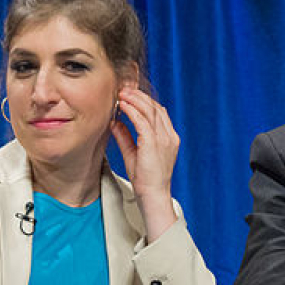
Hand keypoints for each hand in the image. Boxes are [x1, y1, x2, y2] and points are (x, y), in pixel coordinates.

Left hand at [111, 88, 179, 241]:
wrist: (152, 195)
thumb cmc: (145, 178)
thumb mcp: (133, 153)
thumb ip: (125, 136)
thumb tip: (115, 122)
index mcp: (169, 138)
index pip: (159, 112)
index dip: (145, 101)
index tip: (130, 95)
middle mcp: (169, 136)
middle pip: (155, 107)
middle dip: (139, 96)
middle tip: (124, 89)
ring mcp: (164, 139)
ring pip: (150, 110)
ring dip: (134, 99)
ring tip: (122, 93)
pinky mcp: (154, 143)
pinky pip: (142, 121)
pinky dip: (132, 110)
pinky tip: (122, 105)